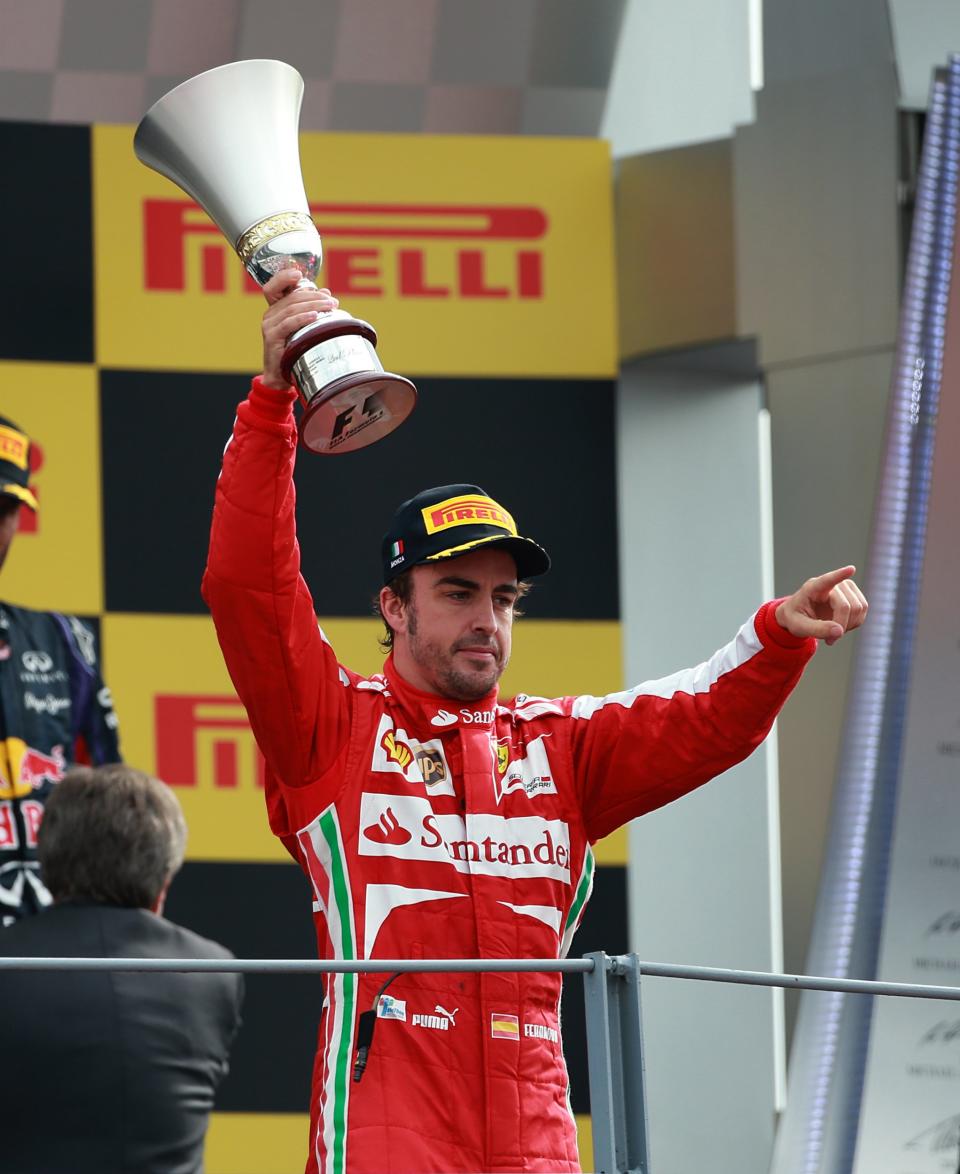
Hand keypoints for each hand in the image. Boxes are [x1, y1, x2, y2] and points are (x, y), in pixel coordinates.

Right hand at [260, 268, 338, 388]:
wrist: (281, 376)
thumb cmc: (293, 350)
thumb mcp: (303, 327)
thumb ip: (311, 308)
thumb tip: (326, 292)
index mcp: (276, 308)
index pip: (274, 286)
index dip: (284, 277)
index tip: (299, 274)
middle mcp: (270, 314)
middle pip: (291, 297)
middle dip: (314, 296)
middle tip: (331, 300)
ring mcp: (269, 325)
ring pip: (292, 308)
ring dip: (313, 305)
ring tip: (329, 307)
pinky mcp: (271, 337)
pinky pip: (288, 323)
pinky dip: (303, 318)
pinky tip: (316, 317)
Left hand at [775, 566, 867, 645]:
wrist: (799, 616)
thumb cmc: (795, 618)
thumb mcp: (799, 627)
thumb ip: (817, 629)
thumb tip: (839, 631)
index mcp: (812, 588)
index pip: (826, 580)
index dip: (839, 575)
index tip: (851, 569)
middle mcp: (831, 585)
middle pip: (846, 606)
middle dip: (841, 625)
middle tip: (829, 640)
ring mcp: (844, 588)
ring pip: (859, 608)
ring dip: (849, 626)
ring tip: (832, 632)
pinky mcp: (853, 595)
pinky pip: (862, 612)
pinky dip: (854, 624)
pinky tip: (840, 627)